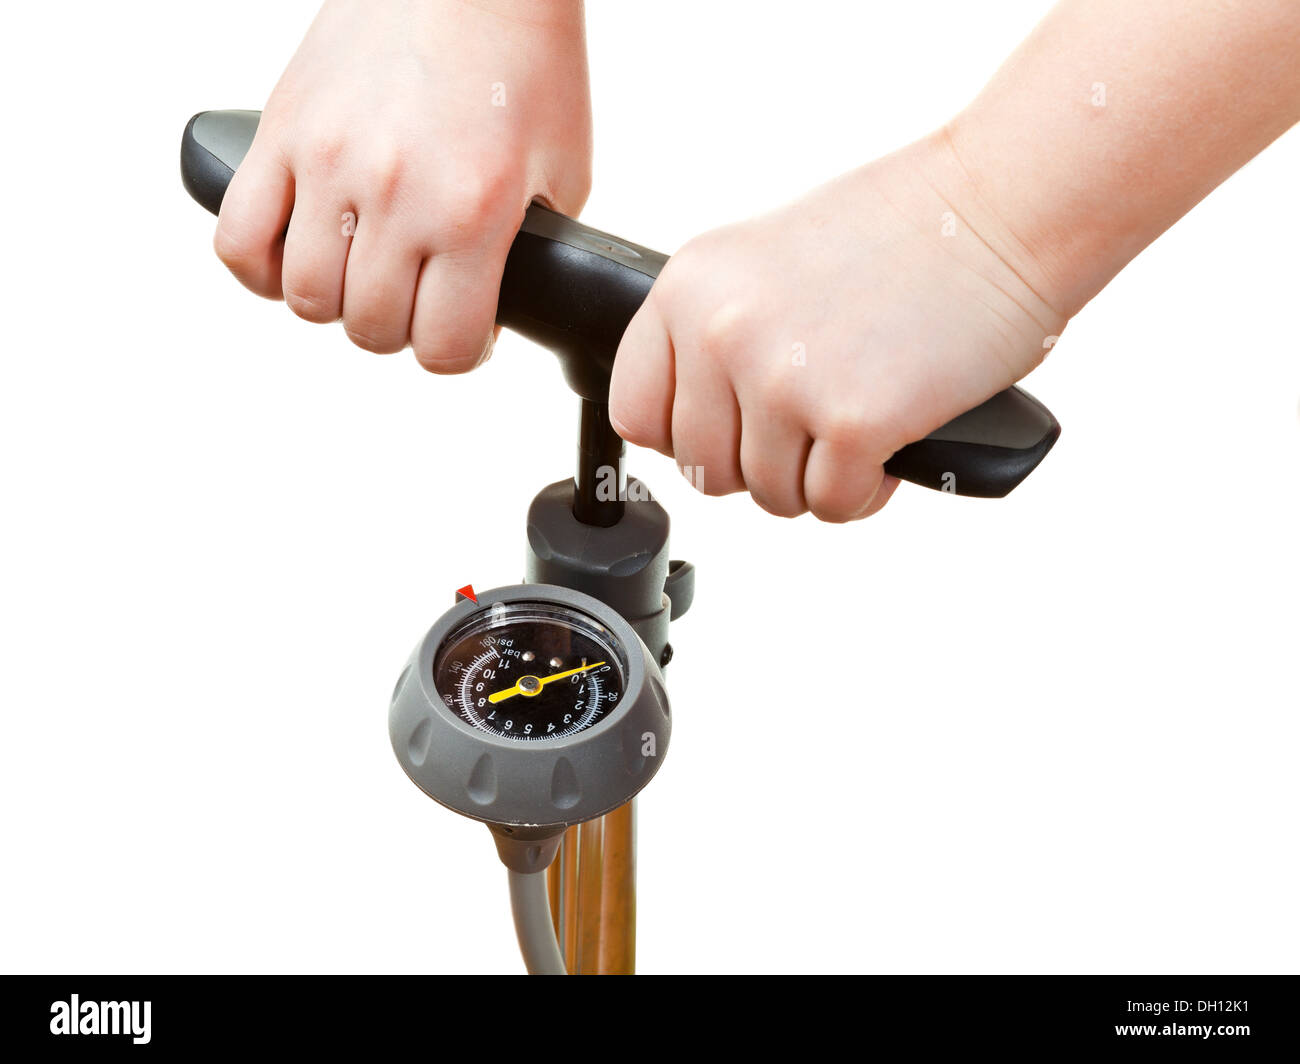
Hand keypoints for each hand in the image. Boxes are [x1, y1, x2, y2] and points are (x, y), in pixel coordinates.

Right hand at [214, 0, 590, 371]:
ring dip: (336, 301)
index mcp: (472, 211)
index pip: (443, 348)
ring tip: (362, 269)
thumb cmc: (524, 58)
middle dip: (399, 327)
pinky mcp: (281, 129)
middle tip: (415, 294)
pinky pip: (238, 239)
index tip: (460, 328)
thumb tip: (494, 307)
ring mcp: (328, 160)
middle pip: (370, 328)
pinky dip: (262, 268)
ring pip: (303, 296)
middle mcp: (395, 192)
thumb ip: (531, 251)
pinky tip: (297, 253)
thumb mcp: (563, 169)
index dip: (456, 350)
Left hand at [609, 132, 1066, 522]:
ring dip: (817, 478)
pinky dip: (862, 492)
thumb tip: (701, 423)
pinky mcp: (850, 420)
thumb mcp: (763, 263)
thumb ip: (715, 335)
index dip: (691, 436)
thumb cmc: (899, 230)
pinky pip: (830, 505)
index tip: (734, 428)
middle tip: (812, 430)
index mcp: (686, 288)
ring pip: (770, 495)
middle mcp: (719, 332)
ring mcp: (780, 379)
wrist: (1002, 206)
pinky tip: (887, 447)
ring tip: (858, 426)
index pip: (636, 414)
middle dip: (762, 464)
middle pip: (704, 469)